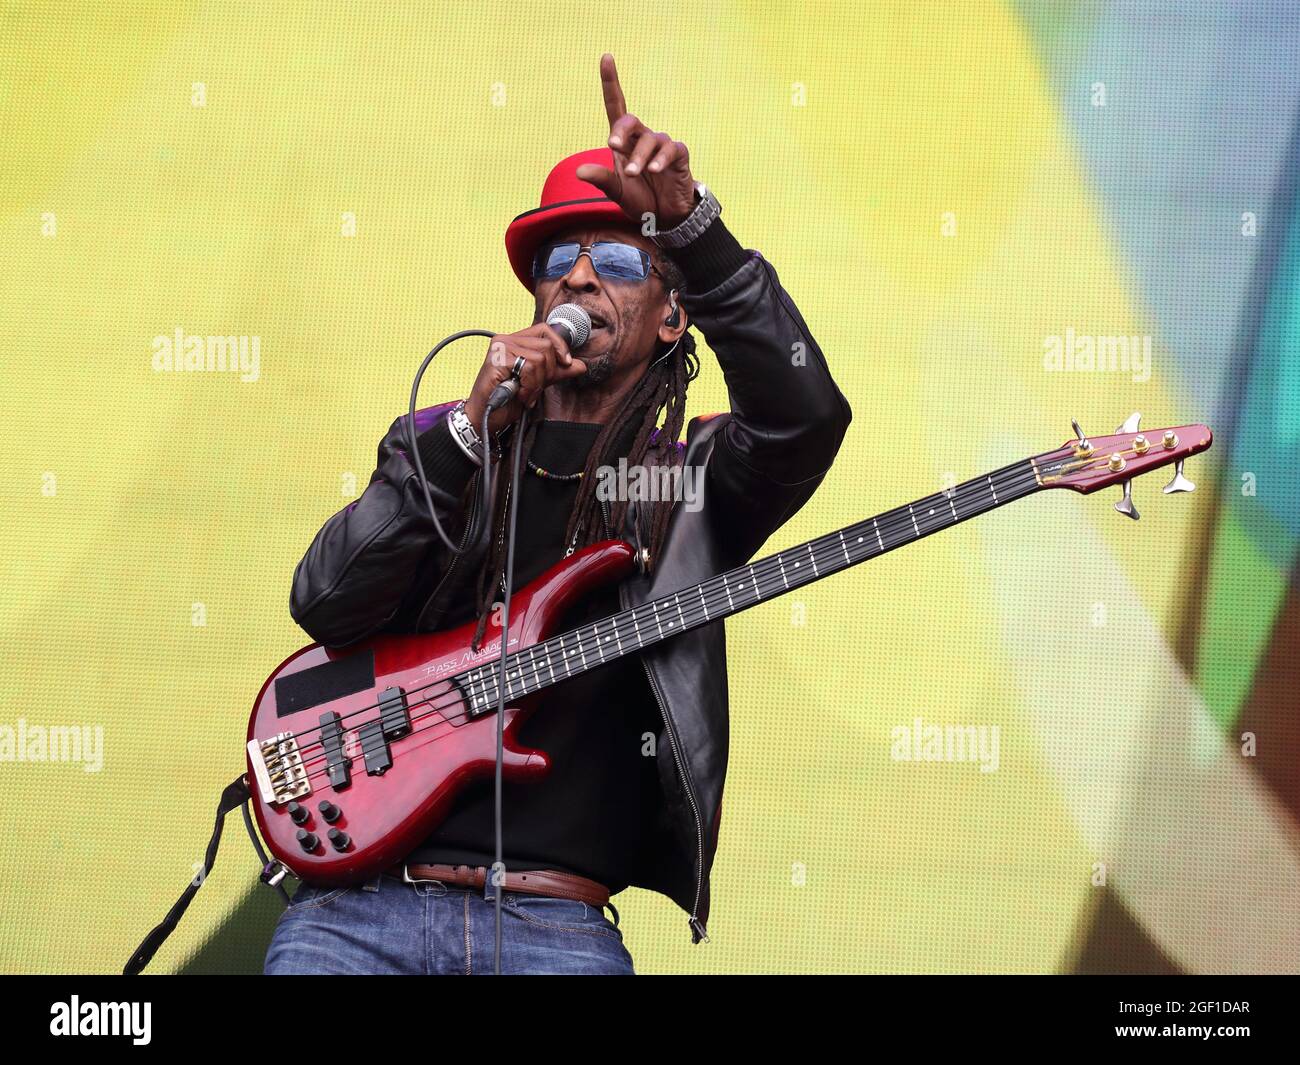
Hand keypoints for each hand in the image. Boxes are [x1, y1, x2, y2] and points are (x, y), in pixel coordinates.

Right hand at [464, 324, 586, 434]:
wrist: (486, 416)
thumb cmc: (506, 399)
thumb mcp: (538, 382)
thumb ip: (556, 372)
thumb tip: (579, 365)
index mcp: (515, 341)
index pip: (545, 330)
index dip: (559, 345)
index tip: (565, 362)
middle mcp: (506, 340)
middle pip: (546, 346)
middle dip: (547, 372)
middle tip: (534, 387)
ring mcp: (500, 348)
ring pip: (539, 358)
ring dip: (537, 383)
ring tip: (525, 393)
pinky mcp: (497, 359)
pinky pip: (528, 368)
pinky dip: (529, 386)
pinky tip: (520, 394)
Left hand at [575, 53, 696, 232]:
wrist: (665, 217)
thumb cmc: (640, 199)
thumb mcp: (617, 192)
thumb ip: (601, 180)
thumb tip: (579, 171)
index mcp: (624, 143)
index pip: (616, 106)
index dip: (611, 82)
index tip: (606, 57)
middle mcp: (642, 139)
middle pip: (631, 121)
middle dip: (621, 131)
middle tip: (612, 145)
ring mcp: (661, 146)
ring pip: (649, 140)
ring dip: (640, 157)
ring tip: (635, 174)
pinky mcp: (678, 156)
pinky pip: (670, 150)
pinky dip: (660, 159)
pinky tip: (654, 170)